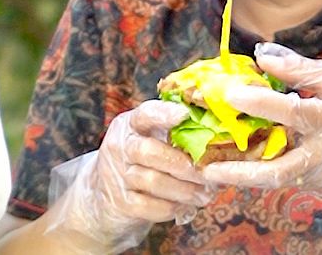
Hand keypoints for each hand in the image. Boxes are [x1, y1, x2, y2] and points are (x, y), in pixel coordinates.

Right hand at [44, 100, 211, 253]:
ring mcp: (116, 175)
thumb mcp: (149, 139)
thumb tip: (218, 139)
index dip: (164, 113)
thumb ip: (174, 134)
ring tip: (204, 194)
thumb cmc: (139, 161)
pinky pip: (150, 206)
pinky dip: (172, 208)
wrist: (103, 194)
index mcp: (130, 125)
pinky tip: (185, 207)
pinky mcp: (120, 202)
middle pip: (150, 151)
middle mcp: (119, 146)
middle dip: (183, 164)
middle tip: (207, 174)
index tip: (184, 114)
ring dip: (184, 190)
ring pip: (153, 181)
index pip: (144, 114)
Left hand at [202, 43, 321, 196]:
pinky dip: (266, 170)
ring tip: (213, 167)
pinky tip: (242, 161)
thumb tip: (260, 57)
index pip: (292, 112)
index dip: (260, 104)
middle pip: (280, 170)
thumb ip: (297, 70)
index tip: (230, 95)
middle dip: (242, 174)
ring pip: (280, 179)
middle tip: (207, 171)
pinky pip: (290, 178)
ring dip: (247, 175)